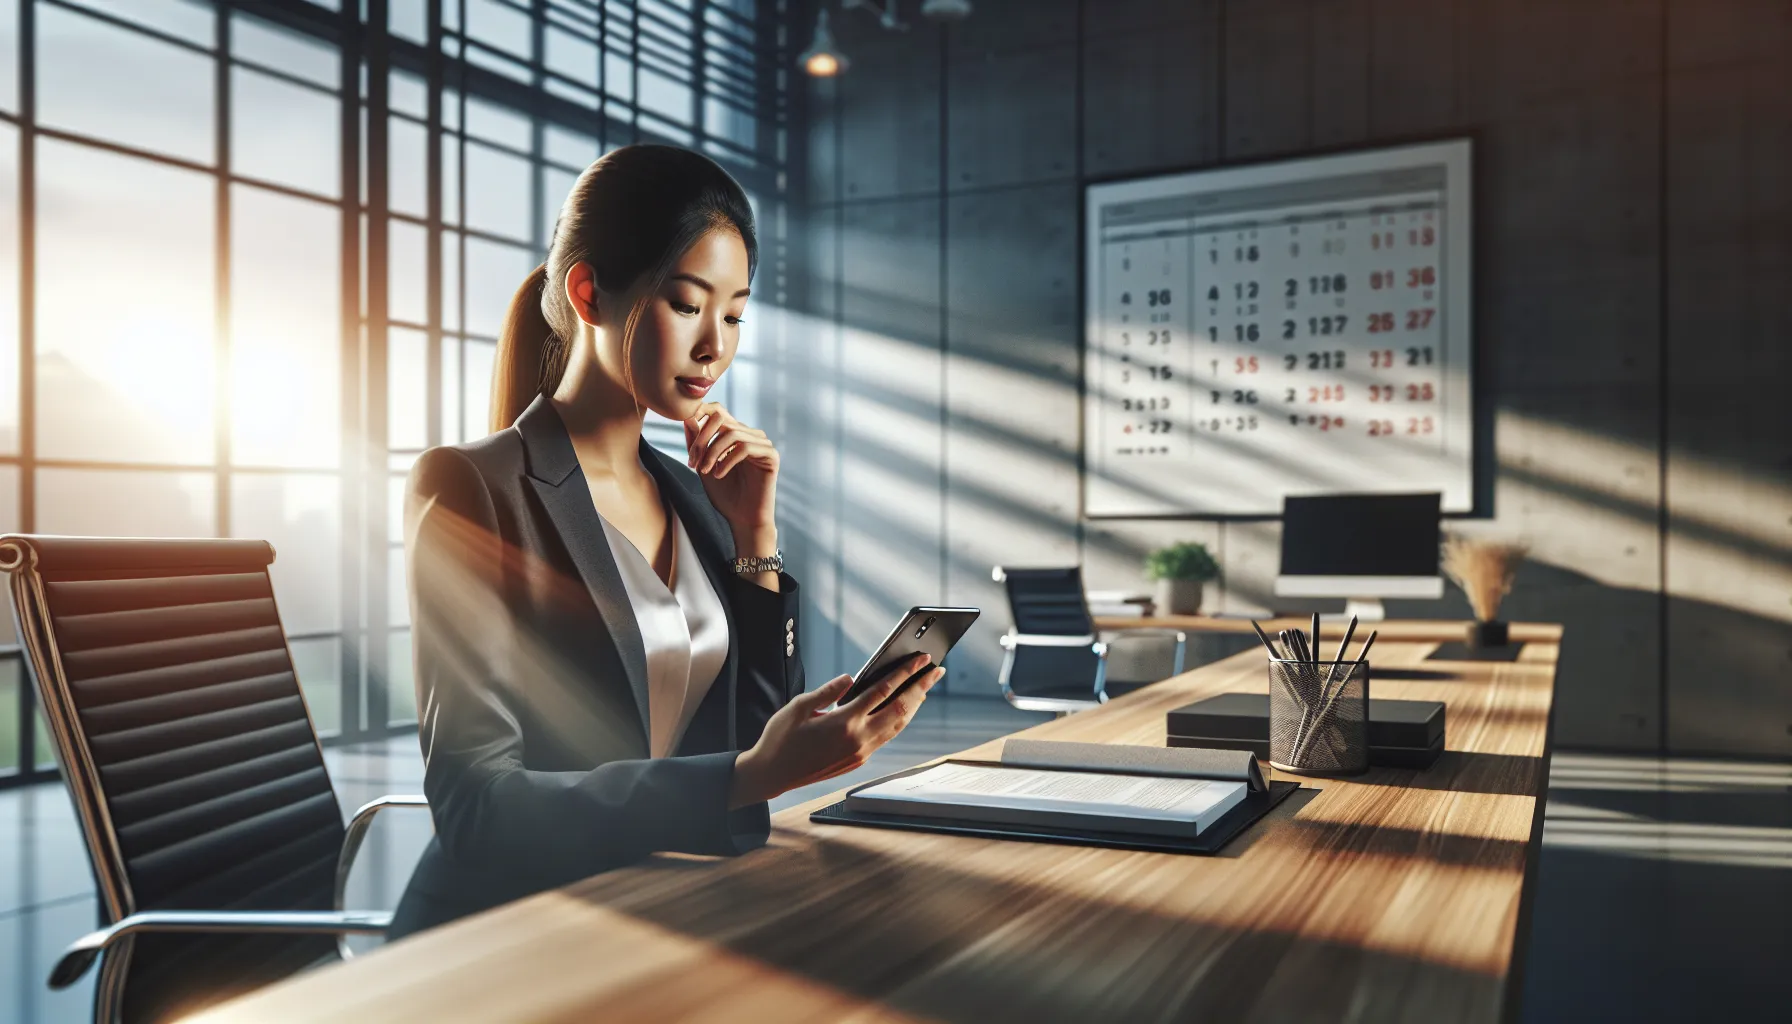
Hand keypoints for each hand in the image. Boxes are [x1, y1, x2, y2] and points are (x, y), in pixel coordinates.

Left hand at [683, 401, 778, 536]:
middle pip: (722, 418)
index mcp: (736, 435)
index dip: (699, 419)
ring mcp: (762, 444)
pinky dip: (727, 460)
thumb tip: (688, 417)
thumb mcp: (703, 466)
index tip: (687, 444)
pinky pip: (745, 447)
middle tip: (693, 462)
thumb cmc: (725, 495)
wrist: (743, 520)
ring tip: (704, 471)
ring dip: (712, 452)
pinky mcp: (771, 455)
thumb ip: (697, 443)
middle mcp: (750, 435)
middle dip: (702, 439)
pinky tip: (719, 475)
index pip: (718, 411)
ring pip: (732, 432)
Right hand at [729, 653, 942, 807]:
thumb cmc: (781, 739)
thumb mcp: (798, 707)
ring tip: (925, 687)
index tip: (921, 660)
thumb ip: (827, 691)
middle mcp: (858, 739)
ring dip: (914, 705)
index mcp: (843, 721)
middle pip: (900, 708)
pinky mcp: (858, 761)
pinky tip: (902, 710)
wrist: (772, 774)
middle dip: (921, 687)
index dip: (905, 673)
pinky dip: (899, 721)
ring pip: (897, 726)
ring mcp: (860, 752)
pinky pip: (886, 737)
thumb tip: (851, 679)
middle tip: (936, 670)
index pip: (883, 691)